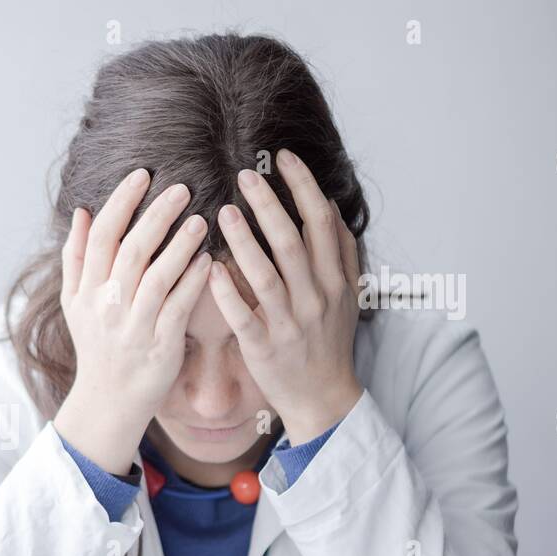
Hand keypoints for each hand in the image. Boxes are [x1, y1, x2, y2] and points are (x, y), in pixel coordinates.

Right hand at [53, 168, 211, 474]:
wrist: (107, 400)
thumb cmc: (97, 345)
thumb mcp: (74, 303)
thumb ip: (76, 257)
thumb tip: (82, 213)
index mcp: (86, 289)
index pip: (102, 235)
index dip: (122, 201)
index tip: (143, 175)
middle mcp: (107, 305)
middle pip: (131, 250)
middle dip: (156, 215)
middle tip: (181, 188)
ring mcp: (134, 327)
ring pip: (157, 277)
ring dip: (179, 245)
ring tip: (201, 219)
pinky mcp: (159, 346)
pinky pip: (179, 308)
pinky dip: (193, 282)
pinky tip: (209, 260)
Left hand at [207, 150, 363, 445]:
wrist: (324, 397)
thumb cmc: (329, 340)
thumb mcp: (347, 295)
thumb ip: (341, 253)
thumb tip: (330, 206)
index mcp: (336, 280)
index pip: (322, 222)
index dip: (303, 186)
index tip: (283, 157)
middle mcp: (316, 298)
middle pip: (292, 241)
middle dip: (270, 204)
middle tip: (246, 173)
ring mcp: (289, 324)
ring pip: (266, 276)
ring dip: (245, 241)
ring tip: (223, 212)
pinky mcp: (264, 348)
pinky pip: (243, 316)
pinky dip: (226, 291)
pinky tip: (209, 268)